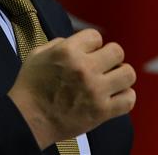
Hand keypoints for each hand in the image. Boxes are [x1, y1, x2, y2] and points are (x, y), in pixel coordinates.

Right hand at [7, 28, 135, 149]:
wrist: (28, 120)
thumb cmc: (31, 87)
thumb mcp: (38, 55)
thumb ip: (59, 43)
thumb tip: (78, 42)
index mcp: (67, 52)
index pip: (96, 36)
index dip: (92, 44)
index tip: (87, 53)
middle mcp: (84, 68)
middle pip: (117, 51)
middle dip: (110, 57)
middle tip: (102, 66)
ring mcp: (95, 90)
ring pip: (128, 74)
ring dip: (120, 76)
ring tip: (111, 80)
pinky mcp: (101, 111)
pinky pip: (129, 99)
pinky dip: (125, 97)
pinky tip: (114, 96)